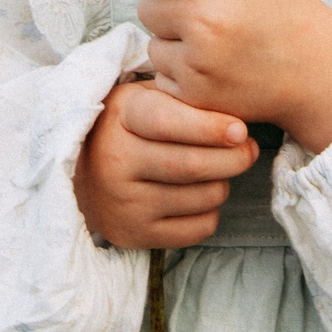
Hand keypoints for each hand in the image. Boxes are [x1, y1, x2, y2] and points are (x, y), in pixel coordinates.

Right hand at [73, 79, 255, 249]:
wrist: (83, 171)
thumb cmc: (130, 126)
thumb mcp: (145, 97)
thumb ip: (184, 99)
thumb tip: (238, 118)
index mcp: (122, 118)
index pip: (168, 123)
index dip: (209, 127)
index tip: (240, 130)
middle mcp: (117, 162)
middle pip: (191, 165)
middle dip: (233, 158)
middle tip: (248, 150)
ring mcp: (125, 202)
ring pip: (201, 198)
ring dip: (223, 183)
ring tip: (220, 169)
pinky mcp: (135, 234)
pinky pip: (197, 228)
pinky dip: (211, 212)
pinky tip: (200, 195)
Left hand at [136, 0, 331, 152]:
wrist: (319, 74)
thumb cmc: (289, 11)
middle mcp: (206, 23)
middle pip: (147, 4)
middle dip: (168, 5)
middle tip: (203, 10)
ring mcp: (199, 64)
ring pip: (153, 43)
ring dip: (173, 41)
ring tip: (214, 41)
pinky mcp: (195, 97)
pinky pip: (162, 76)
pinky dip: (180, 73)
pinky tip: (213, 66)